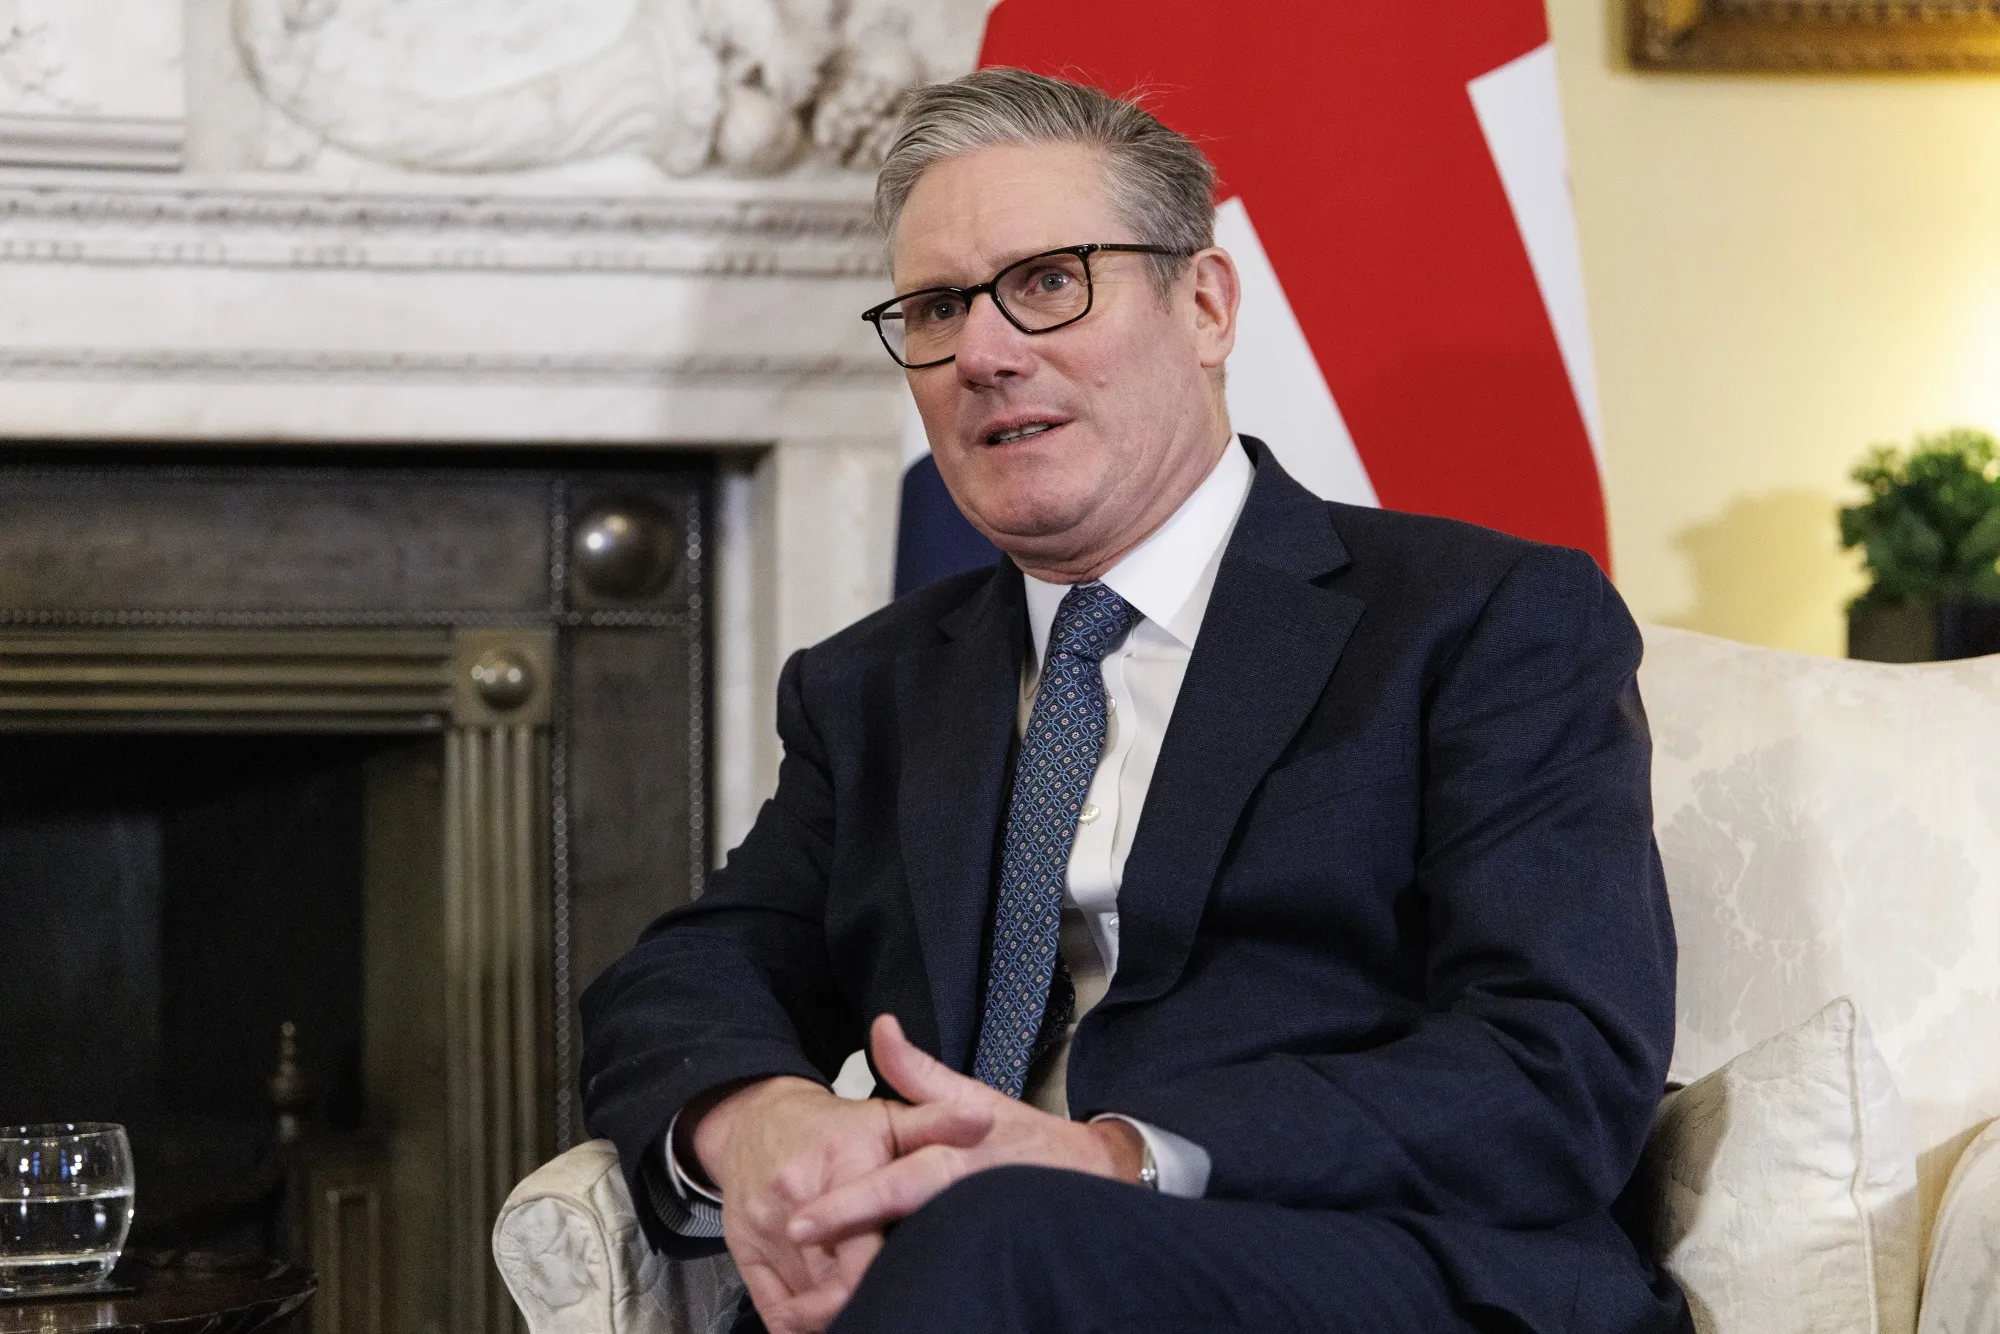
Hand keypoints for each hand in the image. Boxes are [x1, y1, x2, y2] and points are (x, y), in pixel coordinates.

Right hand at [687, 1072, 988, 1333]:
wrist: (756, 1120)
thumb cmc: (833, 1128)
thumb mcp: (887, 1118)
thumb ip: (938, 1124)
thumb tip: (984, 1122)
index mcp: (841, 1164)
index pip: (865, 1247)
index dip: (893, 1279)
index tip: (918, 1294)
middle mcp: (797, 1198)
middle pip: (834, 1285)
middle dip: (872, 1305)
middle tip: (904, 1316)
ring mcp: (765, 1229)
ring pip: (804, 1307)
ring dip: (838, 1319)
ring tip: (877, 1317)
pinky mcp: (745, 1253)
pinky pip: (774, 1312)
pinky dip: (803, 1328)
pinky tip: (829, 1325)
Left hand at [776, 1015, 1141, 1281]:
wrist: (1093, 1180)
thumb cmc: (1025, 1140)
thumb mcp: (973, 1098)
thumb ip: (917, 1072)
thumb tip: (880, 1028)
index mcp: (954, 1166)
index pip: (895, 1187)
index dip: (846, 1209)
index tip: (799, 1224)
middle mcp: (963, 1209)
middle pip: (899, 1244)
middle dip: (845, 1271)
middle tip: (796, 1297)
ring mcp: (976, 1243)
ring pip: (919, 1272)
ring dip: (874, 1293)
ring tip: (815, 1317)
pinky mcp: (988, 1268)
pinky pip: (942, 1286)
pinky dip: (910, 1300)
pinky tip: (879, 1316)